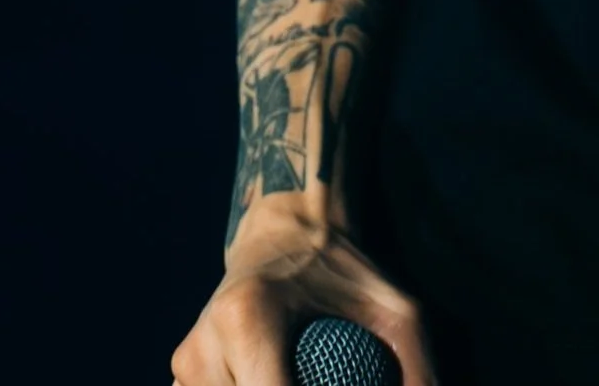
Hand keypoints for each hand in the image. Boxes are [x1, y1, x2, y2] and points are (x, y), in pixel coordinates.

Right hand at [171, 198, 441, 385]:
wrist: (289, 227)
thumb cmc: (347, 269)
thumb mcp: (396, 311)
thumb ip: (417, 372)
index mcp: (247, 319)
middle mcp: (203, 343)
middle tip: (323, 380)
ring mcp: (186, 362)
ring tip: (305, 377)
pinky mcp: (181, 372)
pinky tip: (278, 381)